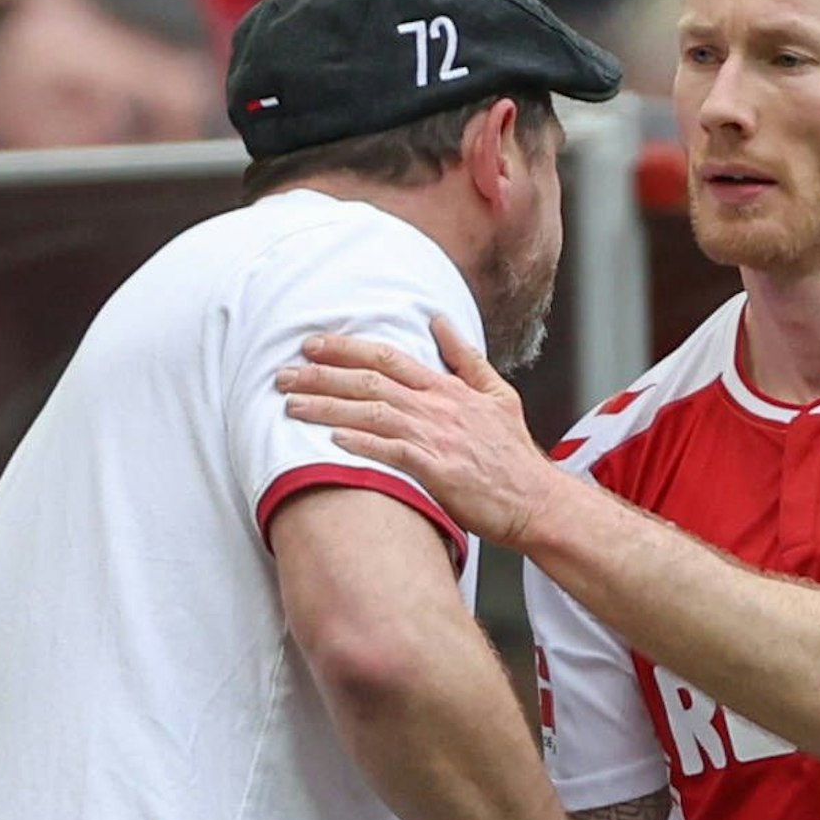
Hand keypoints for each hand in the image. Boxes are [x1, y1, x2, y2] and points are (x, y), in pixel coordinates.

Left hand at [276, 317, 563, 549]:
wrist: (535, 498)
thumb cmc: (512, 453)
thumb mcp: (497, 394)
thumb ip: (465, 358)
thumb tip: (440, 321)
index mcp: (447, 388)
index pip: (388, 357)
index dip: (346, 348)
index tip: (312, 345)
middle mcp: (438, 407)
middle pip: (371, 381)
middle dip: (322, 375)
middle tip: (283, 374)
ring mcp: (437, 438)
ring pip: (373, 413)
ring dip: (329, 408)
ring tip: (292, 406)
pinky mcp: (438, 471)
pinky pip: (393, 452)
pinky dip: (362, 445)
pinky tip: (332, 441)